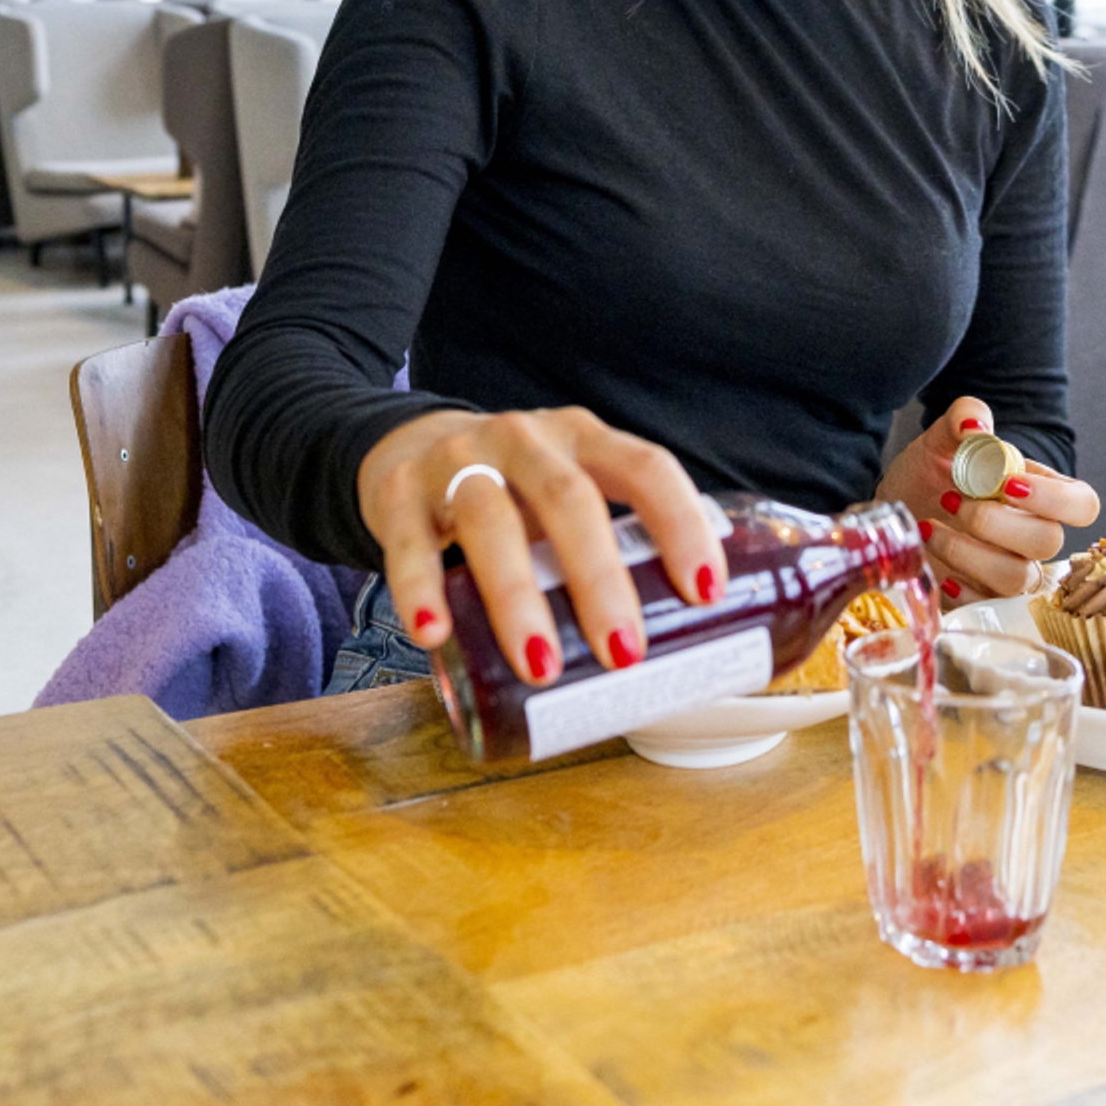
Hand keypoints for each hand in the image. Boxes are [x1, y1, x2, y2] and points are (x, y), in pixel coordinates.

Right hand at [355, 405, 726, 682]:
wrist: (406, 448)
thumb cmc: (513, 493)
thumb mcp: (566, 497)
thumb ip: (610, 549)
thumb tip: (683, 654)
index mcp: (583, 439)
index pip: (645, 467)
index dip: (681, 524)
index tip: (706, 593)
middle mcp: (524, 439)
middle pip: (568, 499)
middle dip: (600, 579)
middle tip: (623, 654)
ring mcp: (457, 461)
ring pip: (488, 520)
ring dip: (517, 598)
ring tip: (539, 666)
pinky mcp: (399, 494)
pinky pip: (408, 544)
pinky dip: (420, 591)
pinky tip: (435, 636)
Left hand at [875, 397, 1098, 601]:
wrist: (896, 507)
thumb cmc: (930, 473)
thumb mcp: (941, 438)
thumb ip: (964, 416)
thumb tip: (976, 426)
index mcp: (1041, 493)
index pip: (1083, 504)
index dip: (1054, 500)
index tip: (1008, 484)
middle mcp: (1033, 536)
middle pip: (1050, 543)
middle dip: (997, 523)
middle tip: (953, 499)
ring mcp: (1010, 570)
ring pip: (1016, 578)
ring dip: (968, 552)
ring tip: (929, 527)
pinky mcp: (982, 599)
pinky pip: (985, 605)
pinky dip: (958, 587)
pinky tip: (933, 564)